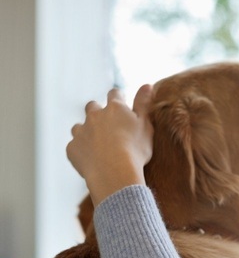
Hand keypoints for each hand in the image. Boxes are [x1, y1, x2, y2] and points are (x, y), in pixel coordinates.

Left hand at [66, 85, 153, 205]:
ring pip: (79, 126)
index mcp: (115, 108)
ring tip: (98, 144)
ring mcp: (81, 131)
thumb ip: (144, 104)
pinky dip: (82, 150)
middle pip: (92, 107)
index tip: (122, 103)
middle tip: (109, 125)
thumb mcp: (145, 125)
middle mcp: (94, 115)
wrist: (114, 172)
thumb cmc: (134, 149)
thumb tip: (147, 84)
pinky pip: (75, 146)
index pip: (115, 94)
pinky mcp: (72, 148)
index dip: (118, 97)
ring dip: (87, 131)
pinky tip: (91, 159)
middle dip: (98, 112)